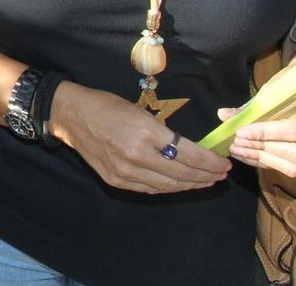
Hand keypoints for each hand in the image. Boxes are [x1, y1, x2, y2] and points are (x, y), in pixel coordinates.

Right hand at [49, 83, 230, 193]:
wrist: (72, 116)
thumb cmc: (107, 106)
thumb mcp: (140, 112)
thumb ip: (164, 133)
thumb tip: (191, 150)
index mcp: (145, 132)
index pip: (189, 154)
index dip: (210, 162)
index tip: (223, 163)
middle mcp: (136, 155)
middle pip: (182, 173)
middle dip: (206, 176)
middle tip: (220, 174)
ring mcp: (125, 171)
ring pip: (168, 186)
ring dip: (191, 185)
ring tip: (205, 181)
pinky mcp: (116, 181)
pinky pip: (150, 189)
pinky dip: (168, 188)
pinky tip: (179, 183)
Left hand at [225, 99, 295, 177]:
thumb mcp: (278, 88)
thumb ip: (254, 105)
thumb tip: (224, 115)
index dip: (266, 133)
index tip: (241, 131)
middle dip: (264, 149)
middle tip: (237, 143)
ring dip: (265, 160)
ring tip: (239, 150)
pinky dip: (270, 164)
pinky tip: (250, 156)